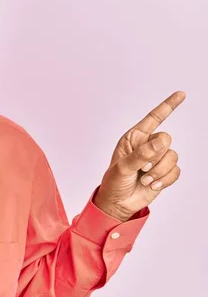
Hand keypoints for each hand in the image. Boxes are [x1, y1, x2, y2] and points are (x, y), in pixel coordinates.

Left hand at [94, 91, 185, 221]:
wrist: (118, 202)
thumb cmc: (114, 182)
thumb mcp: (123, 167)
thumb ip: (141, 154)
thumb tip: (160, 142)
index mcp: (134, 138)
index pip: (153, 118)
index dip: (168, 106)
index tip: (181, 94)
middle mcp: (147, 145)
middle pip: (166, 140)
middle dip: (155, 156)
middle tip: (141, 168)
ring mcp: (157, 158)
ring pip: (173, 157)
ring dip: (158, 171)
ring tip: (143, 178)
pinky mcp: (164, 172)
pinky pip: (176, 171)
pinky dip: (164, 180)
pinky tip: (151, 184)